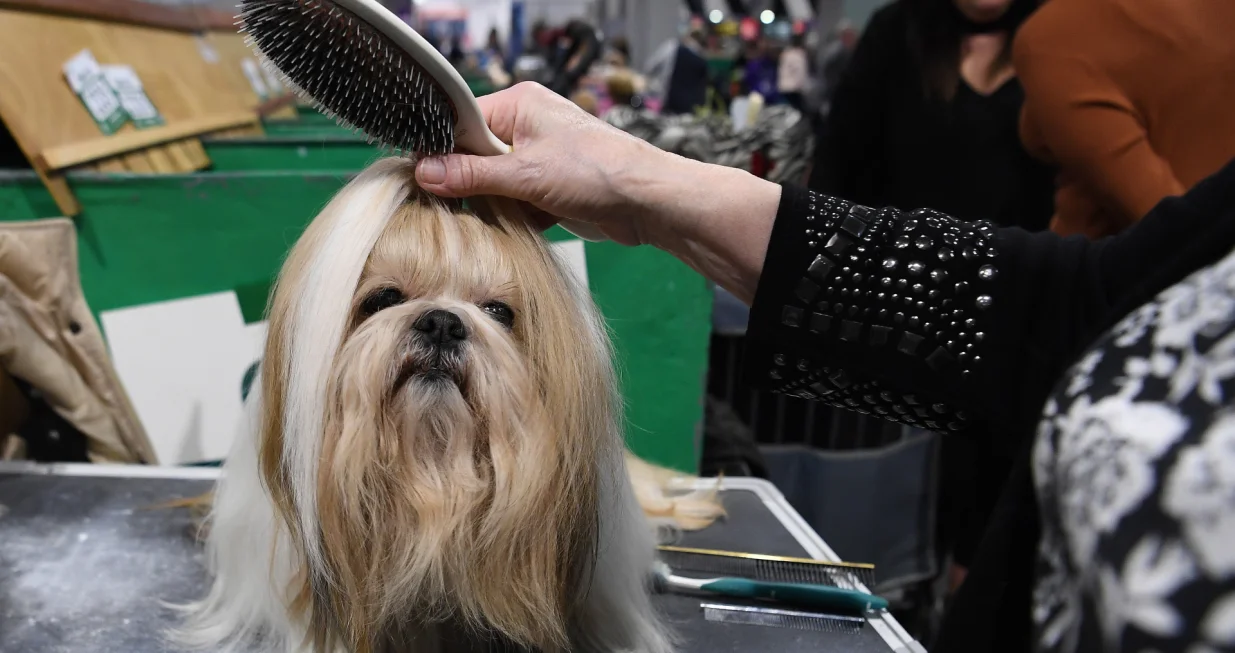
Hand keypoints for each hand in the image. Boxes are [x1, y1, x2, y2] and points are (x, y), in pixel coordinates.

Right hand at [415, 82, 668, 245]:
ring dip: (494, 204)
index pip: (462, 123)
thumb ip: (473, 175)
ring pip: (495, 183)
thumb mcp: (525, 174)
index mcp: (518, 105)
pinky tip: (518, 226)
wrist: (647, 202)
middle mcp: (527, 126)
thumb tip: (426, 172)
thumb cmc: (597, 171)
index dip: (442, 153)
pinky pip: (516, 200)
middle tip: (454, 206)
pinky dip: (514, 216)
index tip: (423, 180)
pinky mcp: (550, 186)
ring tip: (493, 217)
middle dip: (469, 183)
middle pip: (475, 155)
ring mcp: (539, 157)